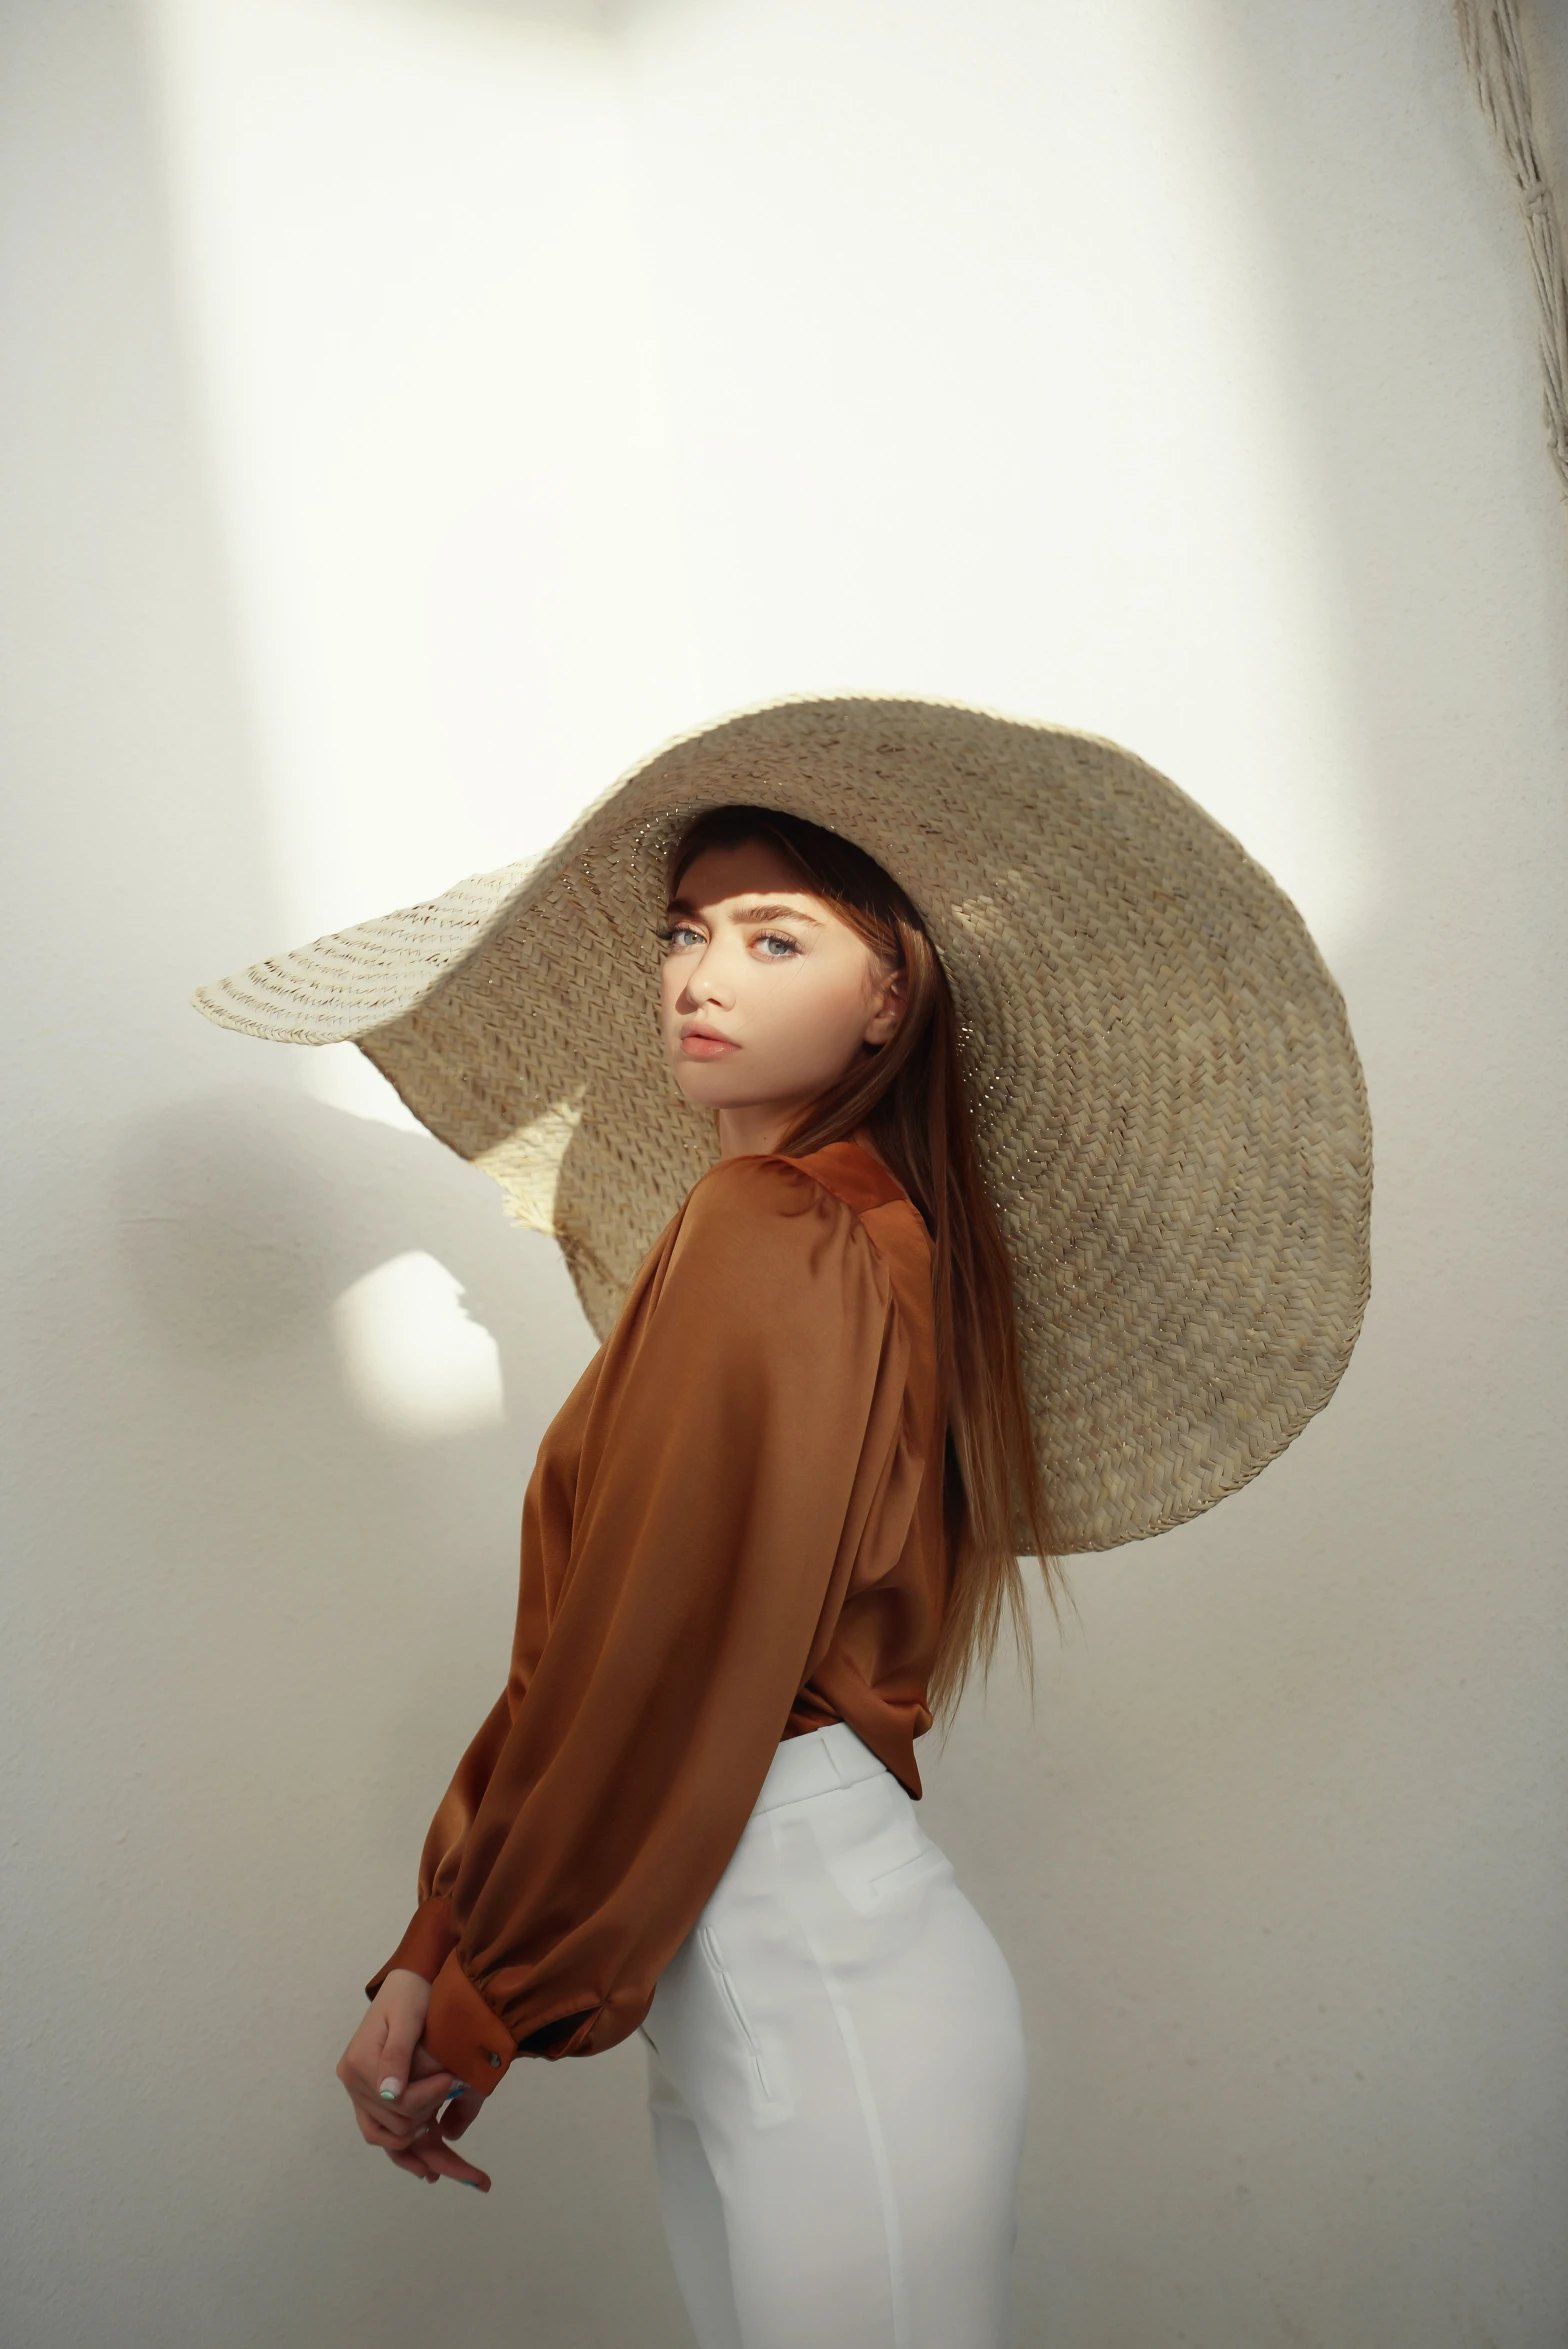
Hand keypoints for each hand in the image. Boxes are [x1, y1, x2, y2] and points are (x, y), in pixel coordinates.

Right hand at [337, 1968, 491, 2190]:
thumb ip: (399, 2054)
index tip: (455, 2081)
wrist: (406, 1985)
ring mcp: (361, 2094)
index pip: (399, 2101)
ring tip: (454, 2168)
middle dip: (430, 2127)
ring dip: (420, 2153)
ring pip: (389, 2139)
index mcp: (359, 2064)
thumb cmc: (410, 1995)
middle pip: (397, 2125)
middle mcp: (354, 2084)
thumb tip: (392, 2093)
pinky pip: (385, 2134)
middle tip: (462, 2121)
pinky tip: (430, 2168)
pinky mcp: (371, 2099)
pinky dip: (406, 2152)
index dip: (430, 2096)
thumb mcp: (408, 2017)